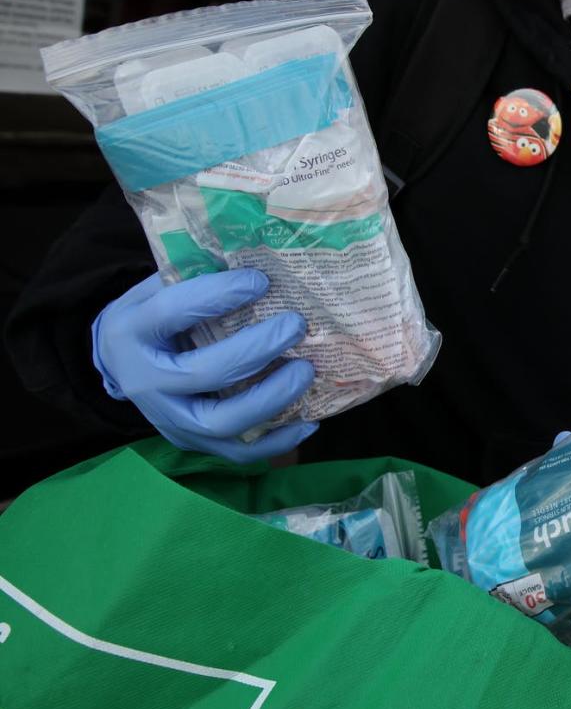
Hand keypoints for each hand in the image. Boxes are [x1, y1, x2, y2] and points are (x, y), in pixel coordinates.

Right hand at [92, 269, 317, 461]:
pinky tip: (309, 421)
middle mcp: (144, 382)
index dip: (217, 295)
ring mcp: (168, 419)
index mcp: (131, 331)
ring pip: (221, 423)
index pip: (172, 313)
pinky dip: (276, 441)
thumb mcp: (158, 286)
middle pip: (203, 374)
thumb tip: (259, 255)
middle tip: (296, 326)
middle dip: (256, 350)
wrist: (123, 365)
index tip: (260, 281)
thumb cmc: (155, 317)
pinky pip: (237, 452)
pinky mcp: (191, 443)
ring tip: (307, 371)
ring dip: (271, 399)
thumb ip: (196, 275)